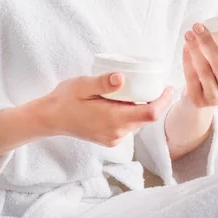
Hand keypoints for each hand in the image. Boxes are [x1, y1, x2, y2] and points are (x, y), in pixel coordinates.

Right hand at [41, 72, 173, 146]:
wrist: (49, 118)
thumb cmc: (65, 99)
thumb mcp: (83, 85)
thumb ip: (103, 83)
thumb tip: (122, 77)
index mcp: (113, 119)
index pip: (150, 113)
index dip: (163, 101)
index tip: (168, 87)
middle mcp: (117, 132)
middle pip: (146, 118)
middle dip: (155, 102)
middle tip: (157, 84)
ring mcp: (113, 138)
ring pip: (137, 123)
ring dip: (143, 108)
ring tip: (142, 90)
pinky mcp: (108, 139)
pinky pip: (127, 127)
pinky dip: (131, 114)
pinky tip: (126, 101)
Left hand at [182, 23, 217, 107]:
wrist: (202, 95)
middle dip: (208, 42)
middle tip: (198, 25)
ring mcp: (214, 96)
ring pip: (204, 71)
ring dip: (195, 49)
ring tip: (189, 33)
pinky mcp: (197, 100)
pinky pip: (191, 78)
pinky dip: (187, 61)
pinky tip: (185, 47)